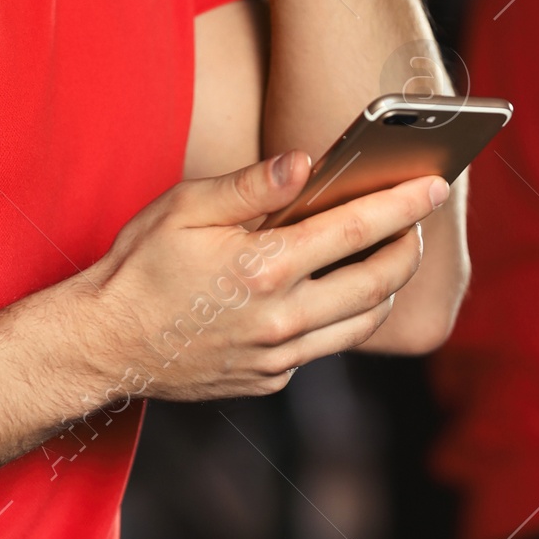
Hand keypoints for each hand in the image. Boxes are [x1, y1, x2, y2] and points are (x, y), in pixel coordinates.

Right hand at [79, 150, 448, 401]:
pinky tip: (332, 288)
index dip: (403, 204)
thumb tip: (307, 161)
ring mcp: (278, 354)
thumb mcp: (186, 208)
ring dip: (386, 286)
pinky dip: (342, 315)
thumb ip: (252, 185)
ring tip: (388, 252)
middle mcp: (280, 317)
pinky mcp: (271, 378)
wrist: (105, 345)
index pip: (355, 228)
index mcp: (263, 266)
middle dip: (409, 246)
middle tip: (416, 219)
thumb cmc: (141, 265)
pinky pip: (326, 346)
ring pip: (362, 322)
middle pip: (378, 282)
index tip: (433, 184)